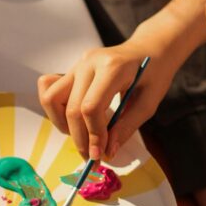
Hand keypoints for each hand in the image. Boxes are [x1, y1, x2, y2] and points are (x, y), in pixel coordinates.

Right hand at [38, 40, 173, 159]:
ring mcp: (77, 64)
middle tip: (93, 157)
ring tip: (82, 136)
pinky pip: (50, 91)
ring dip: (62, 124)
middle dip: (80, 139)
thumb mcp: (149, 103)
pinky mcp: (72, 69)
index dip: (94, 135)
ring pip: (51, 99)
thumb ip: (127, 127)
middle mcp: (88, 63)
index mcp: (112, 67)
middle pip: (71, 108)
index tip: (101, 155)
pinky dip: (56, 110)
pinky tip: (73, 119)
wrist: (150, 48)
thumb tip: (107, 152)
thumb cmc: (154, 74)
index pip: (91, 107)